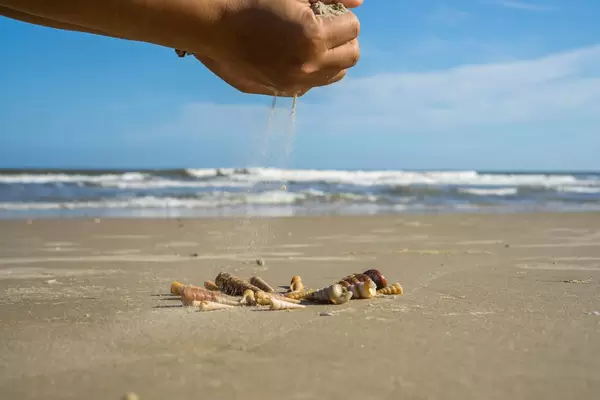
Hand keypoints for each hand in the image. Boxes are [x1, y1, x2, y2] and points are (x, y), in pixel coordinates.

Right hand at [196, 0, 362, 96]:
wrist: (212, 22)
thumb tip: (361, 2)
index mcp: (312, 37)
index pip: (353, 28)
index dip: (343, 15)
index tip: (329, 10)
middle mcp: (307, 64)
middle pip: (351, 55)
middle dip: (344, 38)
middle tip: (328, 26)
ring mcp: (294, 81)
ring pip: (336, 74)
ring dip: (333, 56)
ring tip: (315, 41)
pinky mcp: (282, 88)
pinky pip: (313, 84)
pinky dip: (315, 70)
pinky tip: (299, 55)